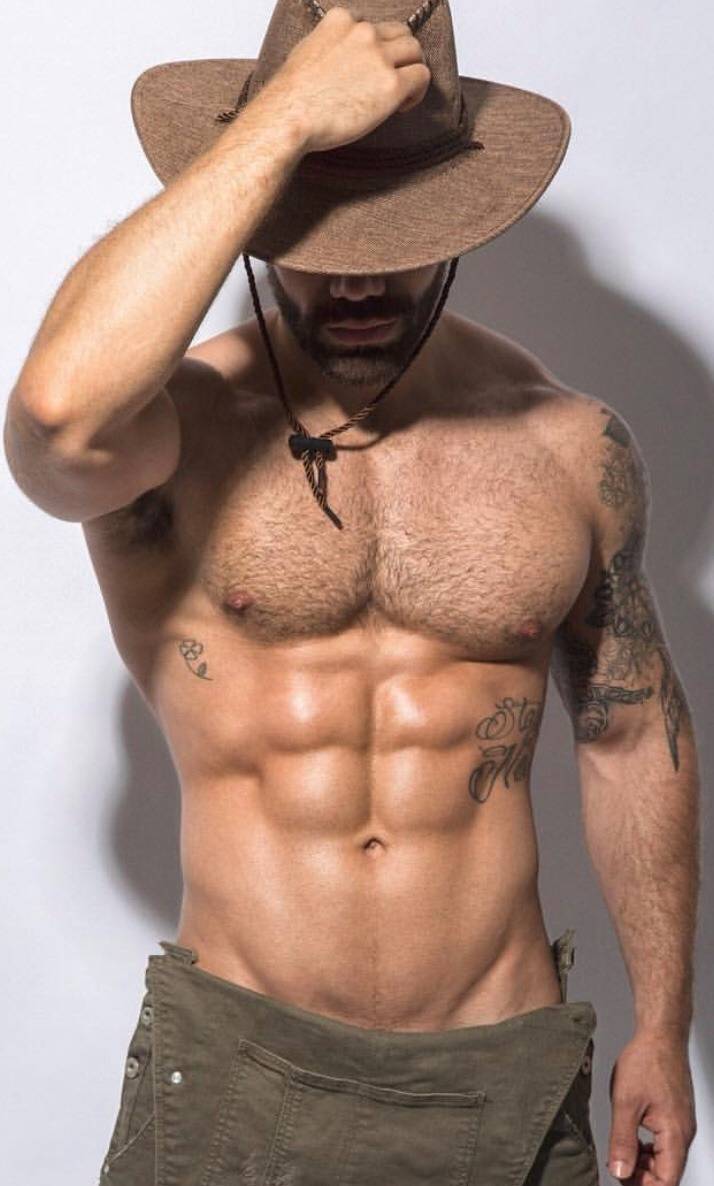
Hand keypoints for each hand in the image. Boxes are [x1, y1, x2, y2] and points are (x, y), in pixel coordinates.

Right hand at [264, 6, 431, 153]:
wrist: (290, 115)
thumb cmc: (293, 96)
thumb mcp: (307, 53)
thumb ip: (330, 47)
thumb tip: (342, 63)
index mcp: (341, 21)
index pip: (372, 26)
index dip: (375, 49)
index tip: (370, 69)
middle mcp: (363, 32)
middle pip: (400, 34)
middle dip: (399, 56)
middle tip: (391, 80)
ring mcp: (379, 57)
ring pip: (415, 51)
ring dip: (411, 70)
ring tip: (399, 94)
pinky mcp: (392, 84)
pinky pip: (421, 76)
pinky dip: (417, 91)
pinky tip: (402, 106)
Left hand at [607, 1030, 696, 1184]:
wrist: (660, 1035)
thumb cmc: (646, 1061)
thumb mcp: (625, 1102)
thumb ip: (622, 1141)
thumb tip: (620, 1172)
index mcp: (675, 1134)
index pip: (666, 1182)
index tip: (621, 1178)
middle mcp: (683, 1134)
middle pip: (666, 1175)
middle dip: (641, 1177)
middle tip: (616, 1166)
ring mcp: (681, 1126)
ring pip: (665, 1161)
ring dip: (643, 1164)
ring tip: (620, 1153)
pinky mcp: (675, 1117)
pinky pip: (664, 1146)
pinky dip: (647, 1150)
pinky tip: (631, 1140)